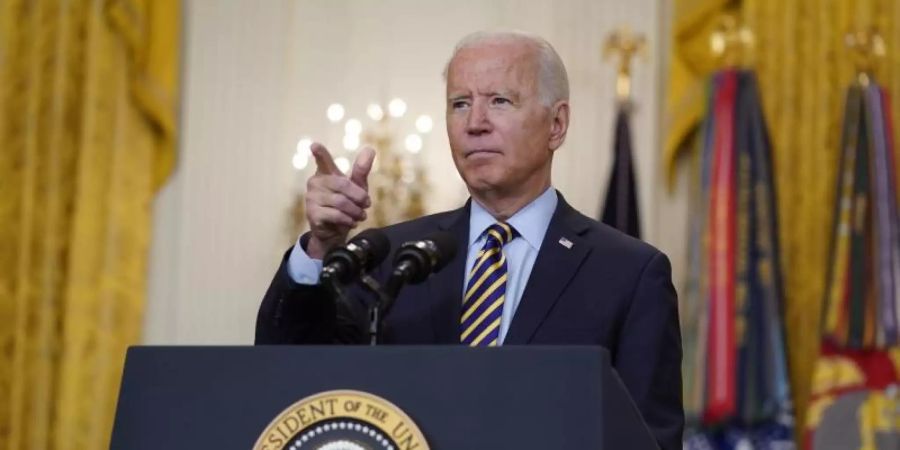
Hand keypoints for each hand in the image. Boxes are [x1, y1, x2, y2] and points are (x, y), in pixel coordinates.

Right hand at [304, 143, 374, 258]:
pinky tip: (351, 222)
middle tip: (367, 204)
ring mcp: (311, 198)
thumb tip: (370, 149)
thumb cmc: (346, 205)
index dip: (320, 153)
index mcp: (326, 173)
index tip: (314, 146)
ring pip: (341, 202)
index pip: (322, 160)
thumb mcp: (357, 187)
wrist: (335, 232)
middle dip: (359, 196)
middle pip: (343, 184)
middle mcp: (315, 183)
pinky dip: (348, 220)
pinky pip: (335, 215)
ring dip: (355, 211)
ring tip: (360, 216)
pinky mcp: (312, 214)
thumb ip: (361, 170)